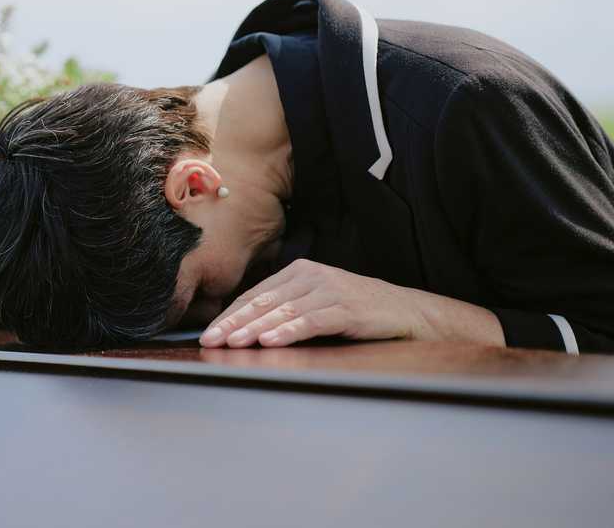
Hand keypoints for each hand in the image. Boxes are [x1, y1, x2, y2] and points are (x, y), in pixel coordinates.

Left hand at [198, 258, 419, 347]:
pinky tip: (271, 342)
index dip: (230, 315)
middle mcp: (311, 276)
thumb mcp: (317, 302)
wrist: (405, 312)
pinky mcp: (346, 309)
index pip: (255, 294)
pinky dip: (289, 332)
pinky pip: (311, 321)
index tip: (208, 333)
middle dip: (234, 323)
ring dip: (255, 328)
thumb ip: (287, 308)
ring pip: (283, 311)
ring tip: (233, 343)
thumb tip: (244, 328)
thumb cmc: (356, 310)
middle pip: (263, 302)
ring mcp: (329, 291)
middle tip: (211, 340)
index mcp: (299, 272)